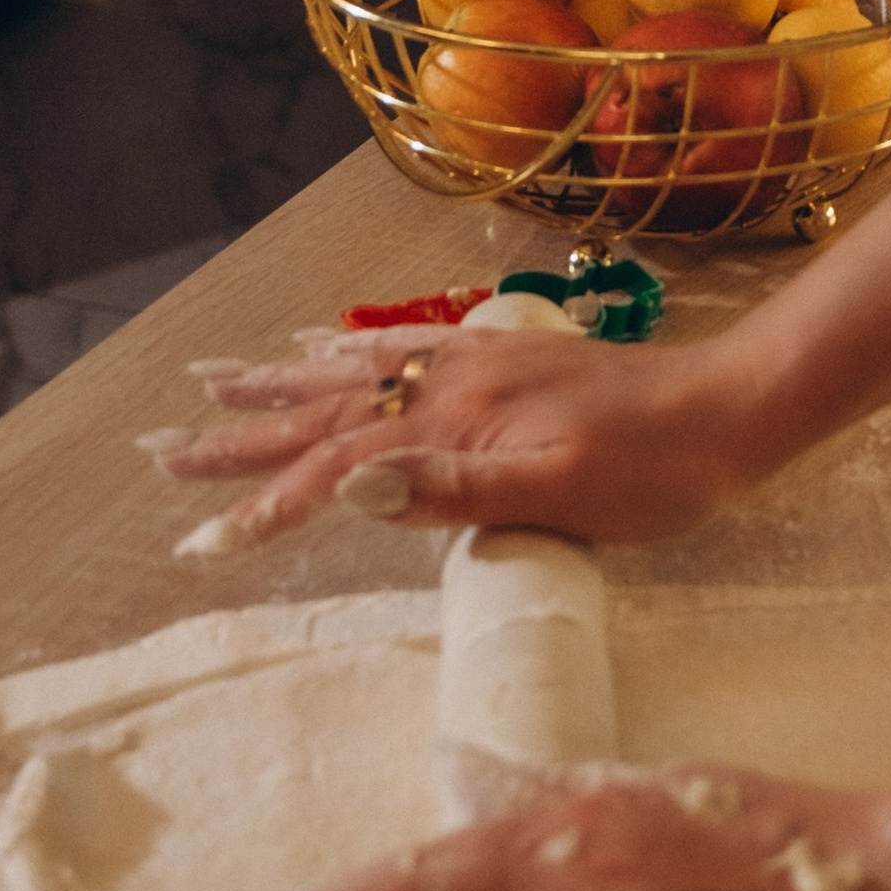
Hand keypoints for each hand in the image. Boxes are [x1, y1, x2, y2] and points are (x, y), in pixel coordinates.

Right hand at [141, 326, 734, 554]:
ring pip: (354, 374)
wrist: (731, 408)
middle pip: (324, 412)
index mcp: (456, 422)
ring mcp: (477, 366)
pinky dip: (349, 352)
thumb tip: (348, 490)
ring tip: (214, 380)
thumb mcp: (557, 494)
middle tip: (159, 445)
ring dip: (279, 383)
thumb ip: (451, 489)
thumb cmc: (656, 471)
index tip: (200, 545)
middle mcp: (453, 383)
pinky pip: (403, 350)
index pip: (337, 472)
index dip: (267, 508)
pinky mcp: (505, 361)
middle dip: (240, 434)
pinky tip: (328, 346)